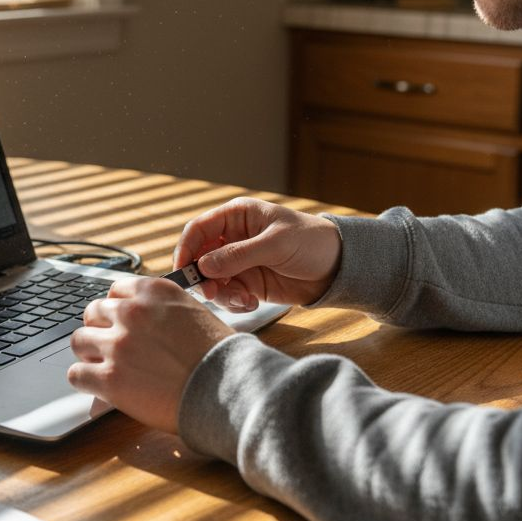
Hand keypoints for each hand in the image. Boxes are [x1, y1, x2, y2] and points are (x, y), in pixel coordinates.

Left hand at [68, 277, 234, 433]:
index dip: (117, 310)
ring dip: (90, 354)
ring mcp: (117, 345)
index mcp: (153, 291)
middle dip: (101, 330)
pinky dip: (85, 382)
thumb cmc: (220, 357)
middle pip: (93, 312)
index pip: (116, 290)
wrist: (228, 389)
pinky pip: (76, 375)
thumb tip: (147, 321)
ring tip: (105, 368)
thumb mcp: (194, 314)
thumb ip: (163, 311)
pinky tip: (99, 387)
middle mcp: (131, 312)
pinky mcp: (109, 378)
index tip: (121, 323)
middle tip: (113, 347)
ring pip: (79, 341)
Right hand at [174, 197, 341, 310]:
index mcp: (237, 216)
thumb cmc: (311, 242)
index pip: (198, 229)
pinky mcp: (248, 283)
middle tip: (212, 293)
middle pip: (199, 258)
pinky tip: (252, 303)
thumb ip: (239, 255)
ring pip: (212, 281)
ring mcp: (239, 262)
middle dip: (203, 278)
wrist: (338, 268)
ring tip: (245, 300)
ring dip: (222, 294)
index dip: (186, 248)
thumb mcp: (276, 244)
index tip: (184, 271)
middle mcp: (233, 238)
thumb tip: (204, 266)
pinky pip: (228, 295)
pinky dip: (235, 302)